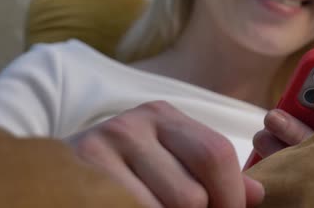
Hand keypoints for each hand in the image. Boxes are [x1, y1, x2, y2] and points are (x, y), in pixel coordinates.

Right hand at [66, 101, 264, 207]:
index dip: (231, 197)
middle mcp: (133, 125)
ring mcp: (102, 148)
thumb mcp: (169, 161)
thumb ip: (212, 174)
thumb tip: (257, 195)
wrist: (56, 174)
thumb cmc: (125, 170)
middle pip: (192, 194)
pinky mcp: (81, 173)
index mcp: (163, 116)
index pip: (216, 154)